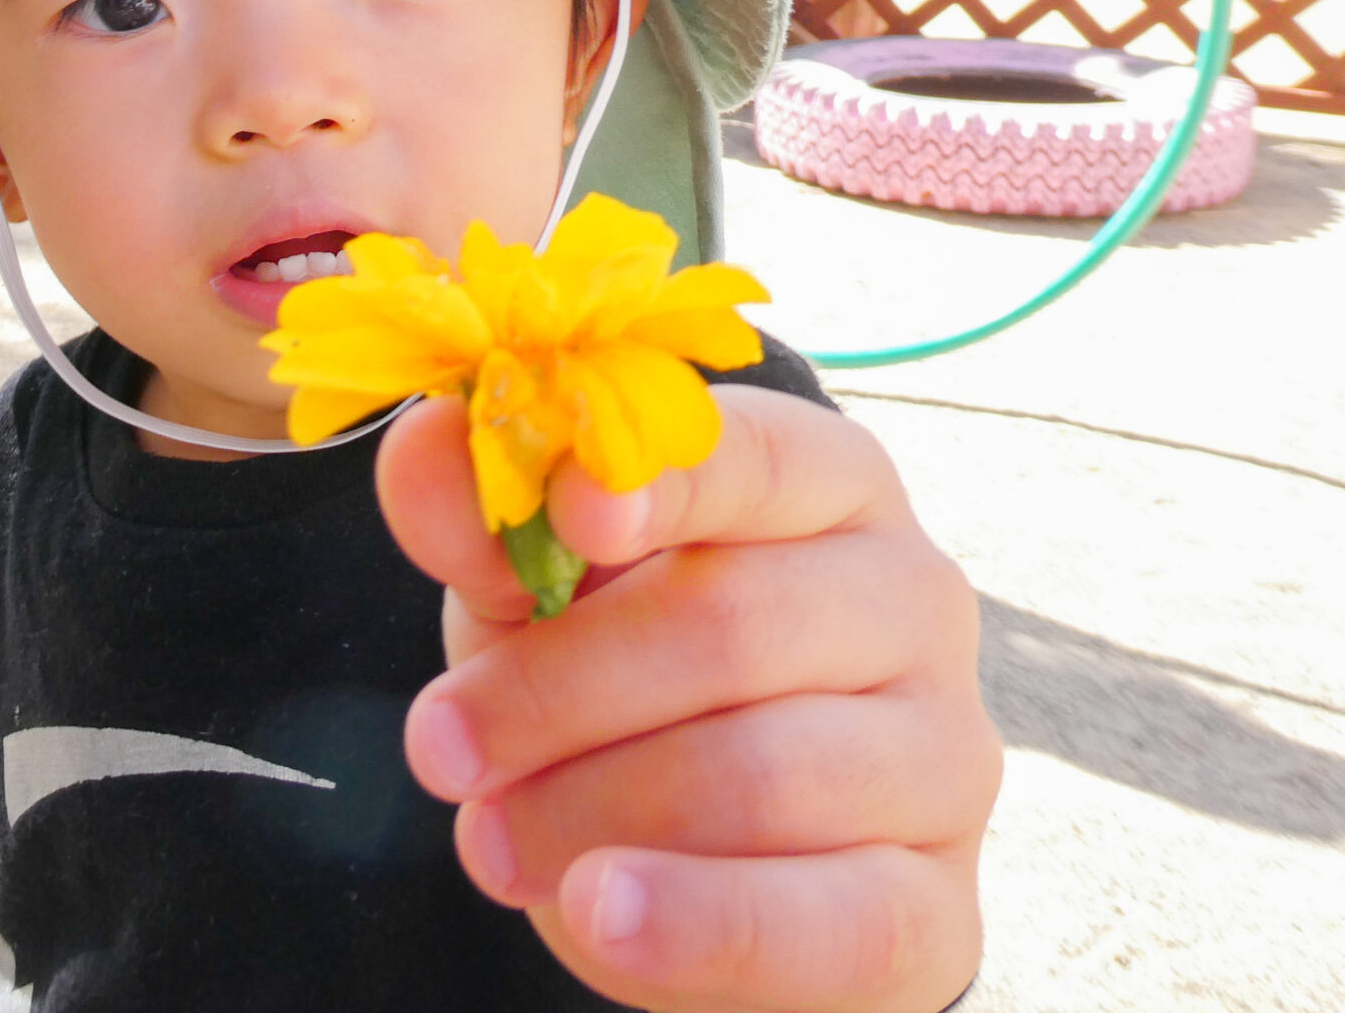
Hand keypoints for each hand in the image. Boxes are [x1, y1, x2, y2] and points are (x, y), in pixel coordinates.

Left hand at [376, 385, 998, 1012]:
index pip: (758, 455)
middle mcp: (912, 600)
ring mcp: (943, 756)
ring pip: (762, 776)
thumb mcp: (531, 576)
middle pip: (734, 625)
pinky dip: (699, 924)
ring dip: (590, 810)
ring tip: (487, 838)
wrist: (676, 843)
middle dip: (559, 688)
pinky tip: (600, 914)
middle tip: (439, 742)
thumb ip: (482, 513)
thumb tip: (423, 441)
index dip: (661, 481)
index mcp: (827, 483)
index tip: (570, 513)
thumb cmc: (610, 662)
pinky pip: (829, 923)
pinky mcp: (934, 907)